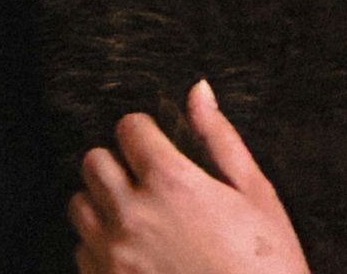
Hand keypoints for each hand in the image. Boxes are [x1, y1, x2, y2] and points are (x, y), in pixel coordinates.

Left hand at [67, 79, 308, 273]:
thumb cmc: (266, 265)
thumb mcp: (255, 195)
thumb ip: (219, 138)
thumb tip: (198, 91)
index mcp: (171, 183)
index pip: (129, 128)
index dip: (145, 132)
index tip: (156, 145)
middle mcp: (133, 215)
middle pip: (94, 161)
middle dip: (118, 163)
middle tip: (145, 180)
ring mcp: (114, 254)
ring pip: (80, 204)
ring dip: (103, 202)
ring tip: (137, 216)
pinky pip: (82, 250)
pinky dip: (101, 245)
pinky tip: (135, 252)